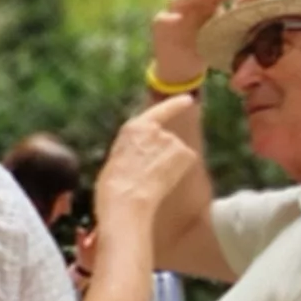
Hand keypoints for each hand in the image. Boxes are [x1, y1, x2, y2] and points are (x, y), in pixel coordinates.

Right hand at [98, 98, 207, 223]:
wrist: (126, 201)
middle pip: (167, 140)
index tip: (188, 99)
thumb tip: (145, 155)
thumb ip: (134, 148)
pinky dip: (179, 172)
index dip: (175, 105)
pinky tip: (164, 182)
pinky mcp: (185, 153)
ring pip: (177, 152)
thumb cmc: (113, 188)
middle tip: (147, 175)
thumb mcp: (117, 159)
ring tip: (152, 181)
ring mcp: (171, 140)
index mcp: (133, 128)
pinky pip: (186, 162)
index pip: (159, 111)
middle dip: (163, 155)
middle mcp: (155, 129)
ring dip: (170, 165)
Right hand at [151, 0, 261, 86]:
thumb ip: (241, 10)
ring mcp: (174, 12)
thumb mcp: (228, 30)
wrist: (184, 69)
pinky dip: (169, 17)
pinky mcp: (161, 26)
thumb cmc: (208, 46)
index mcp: (207, 1)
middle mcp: (190, 3)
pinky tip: (177, 18)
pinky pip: (163, 19)